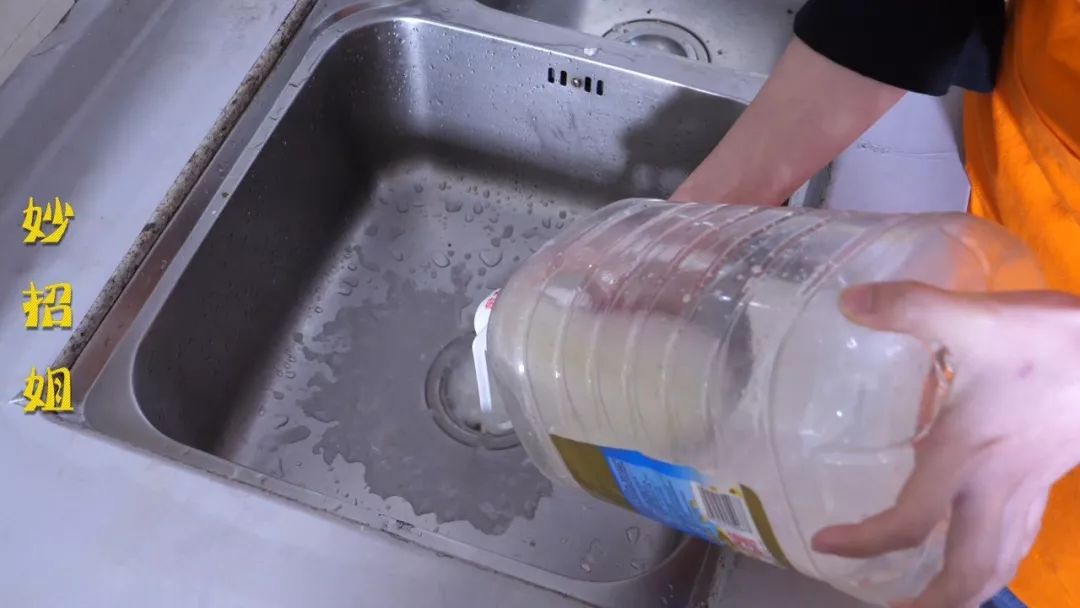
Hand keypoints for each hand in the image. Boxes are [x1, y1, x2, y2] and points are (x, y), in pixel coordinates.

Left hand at [811, 281, 1079, 607]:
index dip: (866, 542)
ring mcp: (1029, 487)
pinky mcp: (1049, 477)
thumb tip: (847, 302)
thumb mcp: (977, 318)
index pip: (910, 522)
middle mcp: (995, 484)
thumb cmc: (1055, 341)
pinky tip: (982, 548)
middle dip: (935, 603)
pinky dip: (995, 558)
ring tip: (934, 601)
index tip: (826, 544)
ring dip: (967, 590)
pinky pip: (1020, 536)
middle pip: (969, 569)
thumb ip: (910, 308)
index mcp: (966, 456)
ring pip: (999, 561)